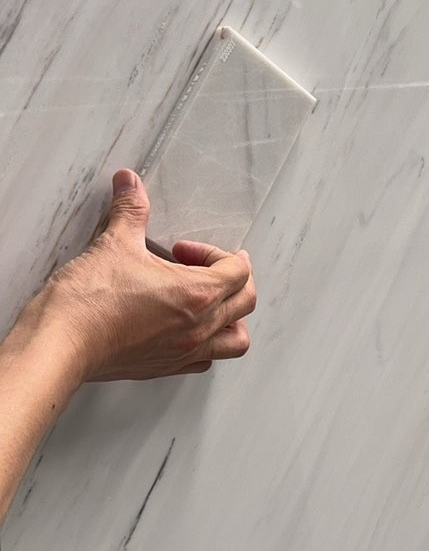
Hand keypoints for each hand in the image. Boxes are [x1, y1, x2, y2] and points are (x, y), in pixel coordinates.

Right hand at [36, 170, 256, 381]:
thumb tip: (130, 183)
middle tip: (207, 267)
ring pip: (234, 340)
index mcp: (197, 294)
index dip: (218, 253)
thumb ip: (130, 210)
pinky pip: (204, 360)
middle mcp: (198, 328)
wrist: (60, 342)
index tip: (187, 249)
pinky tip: (186, 329)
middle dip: (234, 279)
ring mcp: (183, 352)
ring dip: (231, 317)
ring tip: (210, 302)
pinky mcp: (164, 367)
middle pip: (245, 302)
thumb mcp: (114, 243)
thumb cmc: (88, 301)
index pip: (238, 272)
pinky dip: (207, 343)